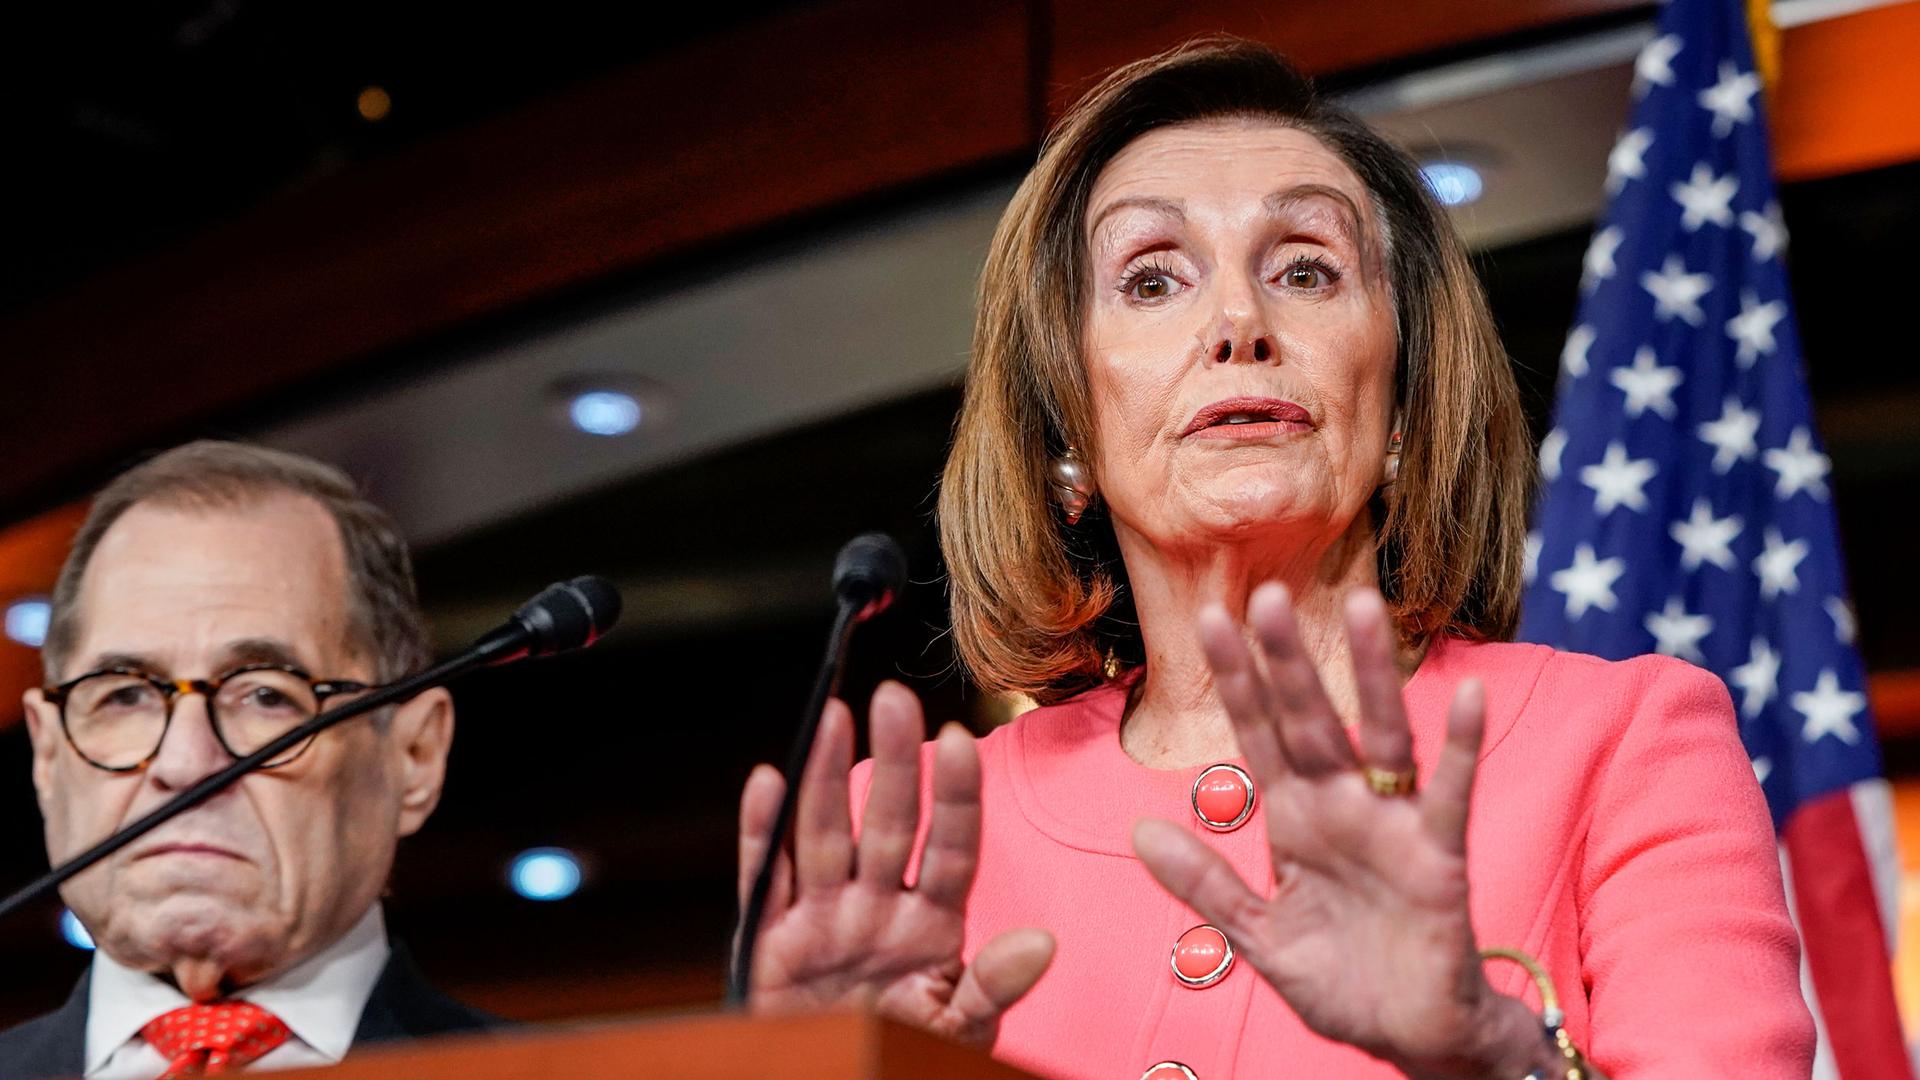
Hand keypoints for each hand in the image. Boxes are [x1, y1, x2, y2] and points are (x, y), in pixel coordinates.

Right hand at [736, 680, 1054, 1048]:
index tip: (960, 740)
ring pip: (824, 834)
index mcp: (931, 924)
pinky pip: (765, 876)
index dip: (953, 796)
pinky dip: (762, 831)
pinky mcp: (770, 938)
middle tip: (894, 698)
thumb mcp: (955, 1030)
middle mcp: (877, 906)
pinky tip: (768, 781)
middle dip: (890, 761)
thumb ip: (992, 990)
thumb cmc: (898, 1052)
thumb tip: (1042, 945)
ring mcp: (823, 917)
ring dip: (822, 775)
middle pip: (887, 824)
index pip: (949, 848)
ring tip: (831, 714)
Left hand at [1131, 585, 1554, 1078]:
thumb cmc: (1340, 981)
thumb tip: (1140, 833)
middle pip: (1308, 720)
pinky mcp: (1439, 855)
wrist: (1409, 1036)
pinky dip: (1459, 745)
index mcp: (1294, 820)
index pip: (1257, 737)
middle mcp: (1340, 807)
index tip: (1209, 621)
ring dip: (1371, 673)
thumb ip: (1205, 885)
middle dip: (1286, 661)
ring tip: (1361, 605)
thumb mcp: (1258, 936)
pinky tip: (1466, 695)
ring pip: (1378, 734)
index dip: (1234, 682)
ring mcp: (1391, 825)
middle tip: (1265, 593)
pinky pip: (1449, 793)